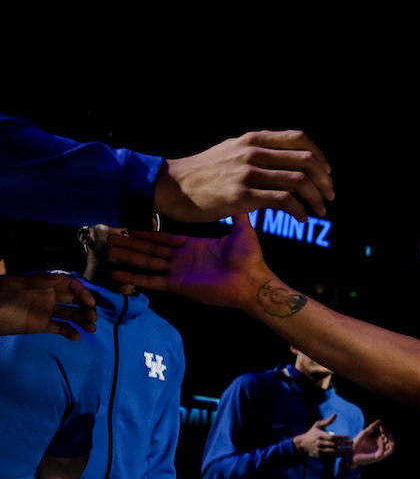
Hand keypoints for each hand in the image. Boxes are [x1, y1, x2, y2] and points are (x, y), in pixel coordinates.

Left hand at [0, 273, 97, 339]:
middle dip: (87, 308)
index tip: (90, 303)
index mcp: (44, 284)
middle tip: (93, 318)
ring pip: (70, 315)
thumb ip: (39, 281)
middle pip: (74, 300)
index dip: (83, 293)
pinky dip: (69, 332)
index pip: (70, 286)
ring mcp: (46, 311)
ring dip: (82, 321)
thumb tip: (64, 276)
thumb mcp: (16, 284)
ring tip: (90, 329)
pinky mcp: (41, 325)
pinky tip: (76, 337)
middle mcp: (49, 296)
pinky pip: (59, 327)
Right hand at [106, 215, 284, 313]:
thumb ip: (237, 215)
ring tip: (109, 249)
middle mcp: (183, 259)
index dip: (147, 232)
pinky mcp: (178, 285)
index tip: (130, 225)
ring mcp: (179, 273)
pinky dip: (134, 277)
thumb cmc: (249, 258)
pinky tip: (117, 272)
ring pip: (147, 262)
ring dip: (128, 256)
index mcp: (195, 246)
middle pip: (151, 249)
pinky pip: (152, 281)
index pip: (165, 238)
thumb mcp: (242, 231)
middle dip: (131, 242)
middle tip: (110, 235)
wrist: (252, 282)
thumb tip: (241, 193)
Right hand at [154, 130, 333, 222]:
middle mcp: (253, 152)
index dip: (320, 156)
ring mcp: (247, 173)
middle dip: (324, 181)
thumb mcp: (232, 151)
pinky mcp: (242, 196)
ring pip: (299, 181)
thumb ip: (258, 152)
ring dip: (316, 198)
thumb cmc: (203, 173)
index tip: (326, 174)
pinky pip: (283, 201)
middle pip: (306, 160)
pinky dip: (300, 211)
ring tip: (320, 211)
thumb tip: (285, 161)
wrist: (171, 186)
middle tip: (329, 196)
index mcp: (253, 140)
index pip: (299, 139)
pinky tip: (302, 218)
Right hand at [293, 413, 351, 457]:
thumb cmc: (311, 433)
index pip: (333, 437)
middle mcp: (320, 444)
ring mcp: (320, 451)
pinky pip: (331, 457)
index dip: (342, 438)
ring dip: (343, 451)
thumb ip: (327, 421)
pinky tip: (343, 454)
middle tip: (351, 443)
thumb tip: (335, 415)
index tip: (348, 437)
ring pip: (334, 452)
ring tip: (349, 449)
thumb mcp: (317, 425)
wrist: (302, 445)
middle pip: (335, 445)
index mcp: (320, 435)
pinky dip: (338, 455)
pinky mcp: (320, 456)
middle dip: (344, 444)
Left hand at [347, 419, 394, 468]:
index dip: (386, 430)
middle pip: (390, 440)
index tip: (381, 427)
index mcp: (378, 441)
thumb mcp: (364, 433)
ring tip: (387, 434)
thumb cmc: (356, 444)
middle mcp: (380, 446)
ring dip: (391, 440)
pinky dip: (390, 446)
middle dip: (388, 434)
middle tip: (382, 430)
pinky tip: (383, 440)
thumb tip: (380, 420)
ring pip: (391, 446)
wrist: (351, 453)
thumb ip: (372, 427)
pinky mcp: (379, 456)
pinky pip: (388, 452)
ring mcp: (380, 452)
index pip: (387, 435)